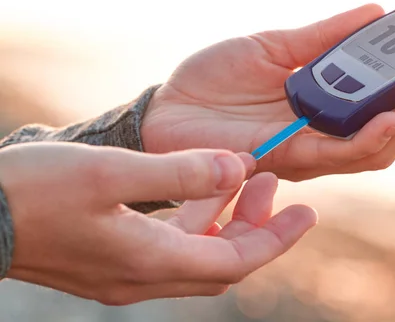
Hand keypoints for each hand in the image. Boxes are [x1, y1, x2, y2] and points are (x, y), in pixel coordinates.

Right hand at [0, 142, 315, 304]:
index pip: (236, 261)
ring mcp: (124, 275)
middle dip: (257, 228)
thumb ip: (181, 171)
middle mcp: (143, 278)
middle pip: (223, 263)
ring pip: (198, 257)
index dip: (276, 238)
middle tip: (276, 186)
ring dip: (226, 223)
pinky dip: (196, 224)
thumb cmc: (35, 192)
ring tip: (243, 180)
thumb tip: (239, 168)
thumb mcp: (112, 171)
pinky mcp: (109, 262)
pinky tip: (198, 192)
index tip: (307, 211)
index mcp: (149, 261)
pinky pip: (171, 249)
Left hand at [141, 4, 394, 180]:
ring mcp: (313, 151)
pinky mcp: (289, 159)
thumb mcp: (277, 46)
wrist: (169, 107)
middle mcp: (331, 135)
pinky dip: (369, 138)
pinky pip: (339, 156)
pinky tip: (390, 118)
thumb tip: (377, 12)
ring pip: (381, 150)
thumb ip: (326, 37)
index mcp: (334, 107)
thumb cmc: (218, 79)